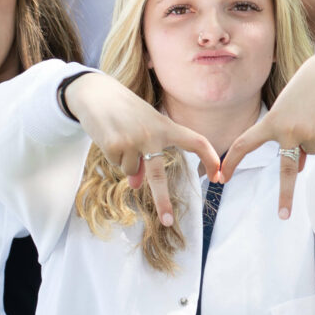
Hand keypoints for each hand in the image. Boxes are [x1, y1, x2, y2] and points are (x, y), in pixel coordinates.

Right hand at [67, 73, 223, 229]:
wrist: (97, 93)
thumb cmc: (125, 111)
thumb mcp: (142, 128)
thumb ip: (146, 155)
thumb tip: (136, 184)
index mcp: (166, 126)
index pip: (195, 141)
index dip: (210, 157)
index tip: (217, 175)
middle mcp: (152, 134)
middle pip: (159, 175)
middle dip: (162, 200)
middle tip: (167, 221)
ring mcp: (132, 140)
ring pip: (132, 171)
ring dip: (126, 162)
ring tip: (120, 137)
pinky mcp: (114, 145)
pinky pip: (117, 165)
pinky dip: (113, 156)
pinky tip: (109, 137)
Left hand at [217, 52, 314, 217]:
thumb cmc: (303, 93)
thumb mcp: (289, 112)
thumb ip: (288, 140)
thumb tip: (299, 168)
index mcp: (271, 122)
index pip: (245, 144)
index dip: (232, 161)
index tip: (221, 178)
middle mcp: (288, 130)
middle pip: (286, 169)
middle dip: (286, 195)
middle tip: (283, 216)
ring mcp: (308, 133)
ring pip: (308, 151)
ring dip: (311, 138)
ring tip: (314, 114)